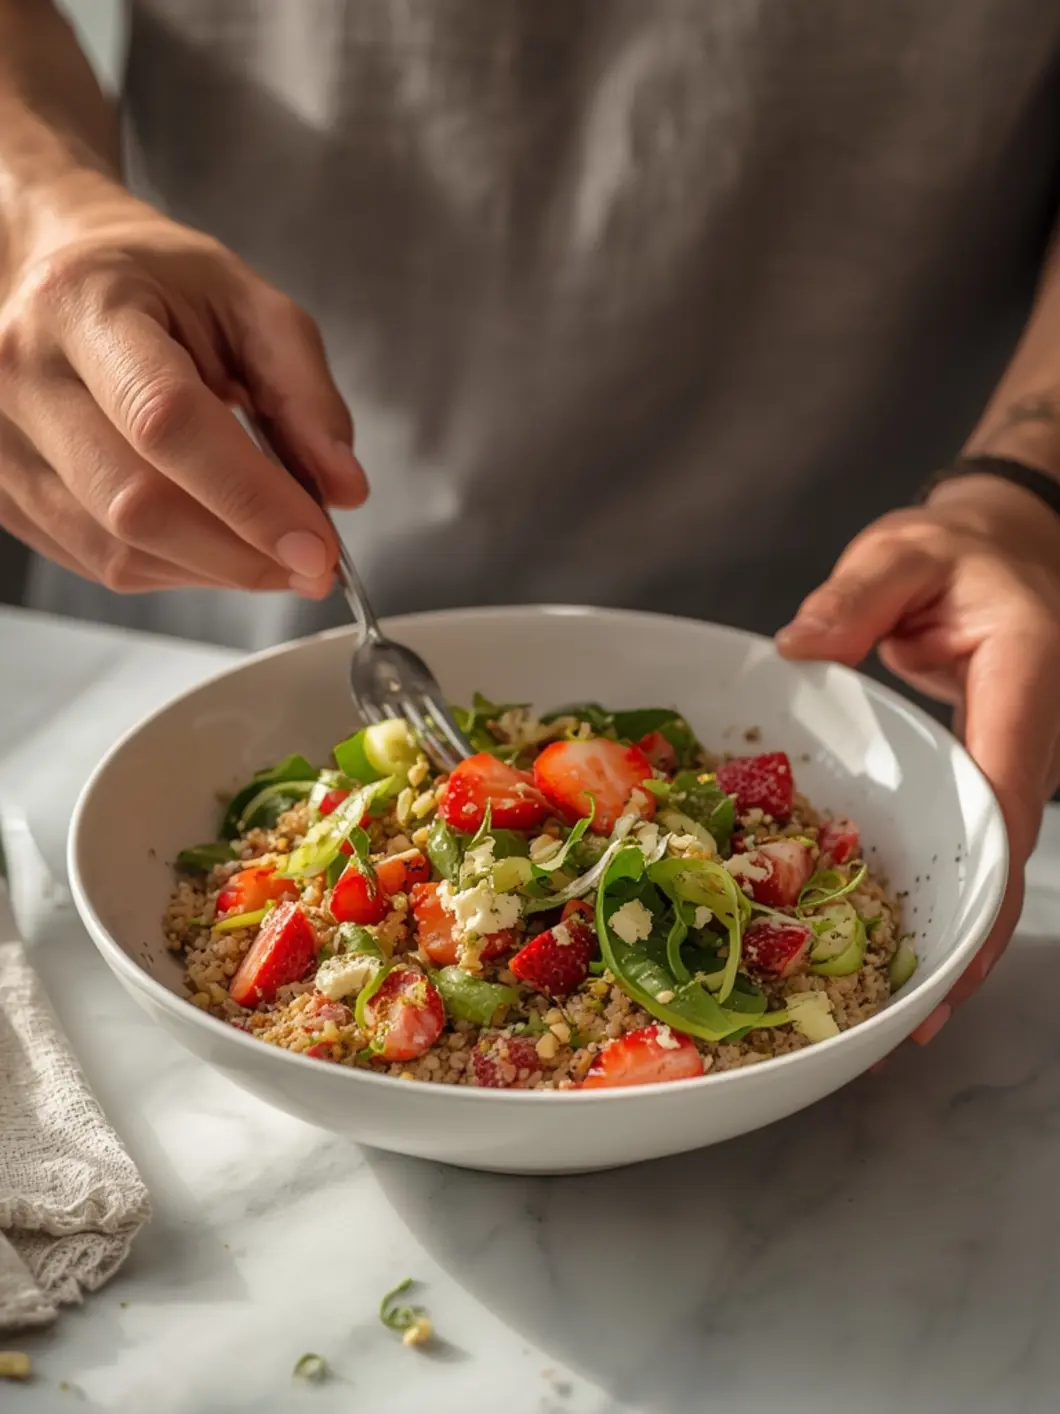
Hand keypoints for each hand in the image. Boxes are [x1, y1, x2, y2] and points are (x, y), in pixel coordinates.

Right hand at [0, 175, 365, 594]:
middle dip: (243, 554)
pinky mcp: (1, 493)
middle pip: (138, 505)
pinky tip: (210, 540)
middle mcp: (23, 374)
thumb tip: (343, 490)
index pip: (168, 424)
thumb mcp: (247, 304)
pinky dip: (174, 568)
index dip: (252, 500)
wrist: (52, 269)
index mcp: (84, 306)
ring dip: (214, 570)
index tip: (319, 547)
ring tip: (268, 548)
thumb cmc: (151, 283)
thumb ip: (305, 395)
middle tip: (312, 564)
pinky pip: (98, 563)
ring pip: (118, 551)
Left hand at [776, 474, 1059, 1040]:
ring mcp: (1019, 765)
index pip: (1007, 801)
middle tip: (908, 1030)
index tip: (954, 967)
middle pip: (1005, 861)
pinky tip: (897, 943)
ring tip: (895, 1010)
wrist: (1010, 554)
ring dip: (955, 933)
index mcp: (1027, 684)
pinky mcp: (993, 777)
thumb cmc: (963, 555)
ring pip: (993, 864)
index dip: (984, 891)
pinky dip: (942, 897)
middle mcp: (1036, 740)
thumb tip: (798, 647)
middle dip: (967, 948)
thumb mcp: (905, 554)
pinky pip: (972, 844)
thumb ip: (856, 597)